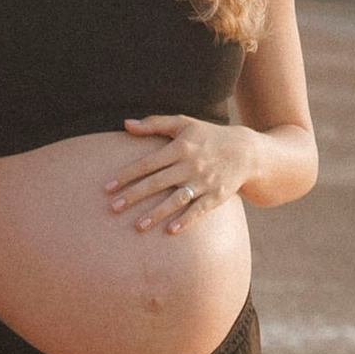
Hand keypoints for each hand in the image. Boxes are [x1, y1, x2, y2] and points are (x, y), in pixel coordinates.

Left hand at [110, 113, 256, 233]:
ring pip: (176, 199)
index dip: (126, 175)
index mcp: (180, 147)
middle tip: (113, 208)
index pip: (147, 163)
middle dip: (134, 196)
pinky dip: (187, 220)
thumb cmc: (208, 136)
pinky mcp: (216, 196)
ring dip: (156, 213)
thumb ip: (154, 123)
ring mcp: (204, 182)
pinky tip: (171, 230)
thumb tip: (125, 124)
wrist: (246, 151)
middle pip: (157, 183)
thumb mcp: (183, 123)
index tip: (108, 187)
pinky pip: (199, 210)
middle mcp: (190, 165)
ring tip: (137, 226)